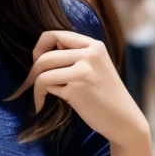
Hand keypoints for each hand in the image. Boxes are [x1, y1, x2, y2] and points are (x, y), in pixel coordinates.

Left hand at [17, 30, 148, 144]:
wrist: (124, 120)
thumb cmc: (106, 95)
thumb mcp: (95, 67)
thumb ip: (74, 56)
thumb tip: (39, 54)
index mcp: (94, 45)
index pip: (54, 34)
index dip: (39, 48)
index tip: (37, 63)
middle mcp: (90, 54)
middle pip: (44, 56)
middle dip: (32, 72)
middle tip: (30, 85)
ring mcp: (84, 71)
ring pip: (43, 72)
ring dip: (34, 87)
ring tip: (38, 97)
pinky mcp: (77, 89)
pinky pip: (48, 88)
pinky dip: (41, 97)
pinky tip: (42, 106)